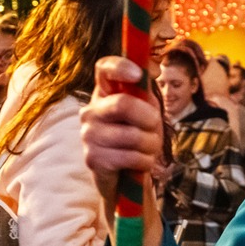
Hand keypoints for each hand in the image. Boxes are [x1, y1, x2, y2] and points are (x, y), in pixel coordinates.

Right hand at [82, 58, 166, 245]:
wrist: (125, 177)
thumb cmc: (137, 137)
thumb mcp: (145, 111)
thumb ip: (145, 92)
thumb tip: (150, 68)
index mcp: (104, 93)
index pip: (104, 69)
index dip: (120, 67)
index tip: (137, 75)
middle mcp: (90, 111)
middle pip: (123, 104)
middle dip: (149, 119)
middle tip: (156, 128)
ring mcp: (88, 135)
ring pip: (132, 135)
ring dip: (152, 145)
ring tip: (150, 149)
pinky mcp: (93, 159)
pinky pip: (130, 156)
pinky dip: (145, 161)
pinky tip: (141, 162)